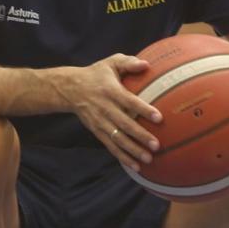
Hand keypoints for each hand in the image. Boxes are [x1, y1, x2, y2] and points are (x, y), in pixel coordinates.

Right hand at [59, 53, 162, 170]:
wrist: (69, 89)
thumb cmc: (96, 74)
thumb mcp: (110, 63)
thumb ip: (128, 62)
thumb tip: (147, 64)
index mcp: (110, 91)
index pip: (129, 101)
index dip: (143, 109)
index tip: (158, 118)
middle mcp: (105, 108)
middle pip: (124, 124)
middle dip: (140, 136)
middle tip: (156, 145)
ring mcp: (100, 122)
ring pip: (117, 138)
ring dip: (132, 150)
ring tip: (148, 158)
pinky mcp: (97, 131)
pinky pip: (110, 146)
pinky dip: (122, 156)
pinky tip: (135, 165)